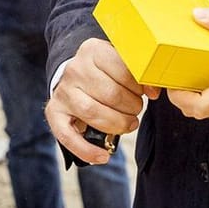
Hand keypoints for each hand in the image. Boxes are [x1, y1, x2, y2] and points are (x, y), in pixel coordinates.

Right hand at [47, 37, 157, 165]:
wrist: (73, 78)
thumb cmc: (104, 73)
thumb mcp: (120, 64)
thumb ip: (139, 74)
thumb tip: (154, 91)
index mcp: (93, 50)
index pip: (123, 70)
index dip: (138, 87)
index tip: (144, 93)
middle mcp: (75, 69)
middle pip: (110, 94)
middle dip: (131, 108)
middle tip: (136, 111)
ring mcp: (63, 91)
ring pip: (93, 113)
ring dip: (117, 125)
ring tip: (128, 125)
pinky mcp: (54, 112)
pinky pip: (67, 136)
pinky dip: (87, 151)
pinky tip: (103, 157)